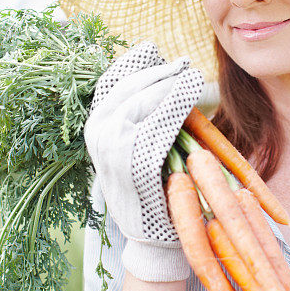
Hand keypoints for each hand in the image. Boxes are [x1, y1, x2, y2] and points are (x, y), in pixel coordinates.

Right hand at [84, 41, 203, 281]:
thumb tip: (162, 74)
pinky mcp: (137, 161)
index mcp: (95, 128)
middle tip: (183, 62)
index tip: (154, 50)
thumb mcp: (136, 148)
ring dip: (170, 80)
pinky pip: (161, 120)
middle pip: (128, 85)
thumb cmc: (152, 190)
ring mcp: (114, 148)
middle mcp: (98, 134)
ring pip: (144, 98)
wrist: (154, 240)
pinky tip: (194, 88)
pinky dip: (179, 100)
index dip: (134, 63)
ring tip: (190, 73)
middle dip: (158, 70)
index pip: (111, 81)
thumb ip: (141, 115)